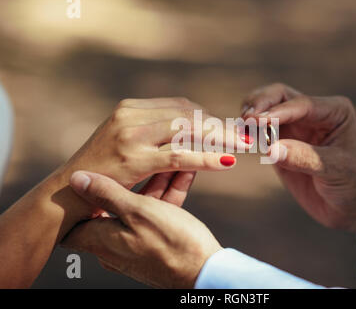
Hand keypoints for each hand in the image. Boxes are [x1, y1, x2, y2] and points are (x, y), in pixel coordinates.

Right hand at [56, 97, 242, 217]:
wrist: (67, 193)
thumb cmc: (100, 171)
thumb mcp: (125, 142)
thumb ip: (152, 132)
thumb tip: (188, 129)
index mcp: (130, 108)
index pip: (181, 106)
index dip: (209, 116)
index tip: (229, 128)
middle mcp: (131, 115)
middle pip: (189, 114)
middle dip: (220, 125)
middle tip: (244, 136)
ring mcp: (131, 135)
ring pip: (188, 131)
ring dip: (220, 138)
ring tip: (243, 146)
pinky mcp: (133, 158)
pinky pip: (179, 156)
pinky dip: (207, 158)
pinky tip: (227, 162)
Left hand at [62, 170, 220, 288]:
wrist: (205, 273)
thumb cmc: (171, 243)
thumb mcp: (138, 212)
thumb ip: (107, 193)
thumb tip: (76, 179)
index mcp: (102, 239)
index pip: (75, 219)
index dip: (78, 196)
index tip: (89, 174)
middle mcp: (114, 245)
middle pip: (114, 205)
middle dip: (131, 178)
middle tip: (142, 157)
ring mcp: (136, 245)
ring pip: (140, 207)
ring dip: (156, 182)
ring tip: (172, 159)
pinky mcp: (156, 244)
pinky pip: (157, 214)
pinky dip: (167, 195)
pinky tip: (182, 173)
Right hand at [242, 83, 355, 242]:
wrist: (355, 207)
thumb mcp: (336, 170)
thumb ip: (303, 158)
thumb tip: (270, 150)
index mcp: (333, 111)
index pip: (301, 104)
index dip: (278, 111)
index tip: (257, 121)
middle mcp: (312, 114)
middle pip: (279, 96)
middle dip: (260, 104)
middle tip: (245, 120)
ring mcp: (296, 128)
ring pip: (266, 110)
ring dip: (251, 115)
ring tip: (240, 128)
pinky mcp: (282, 144)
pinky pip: (261, 132)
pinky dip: (249, 133)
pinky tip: (241, 139)